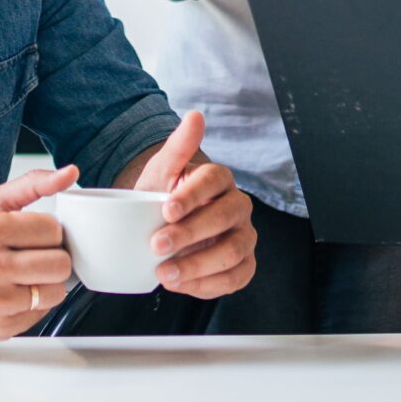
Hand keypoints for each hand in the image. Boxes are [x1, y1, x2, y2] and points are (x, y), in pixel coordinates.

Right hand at [0, 165, 76, 343]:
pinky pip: (41, 315)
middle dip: (52, 259)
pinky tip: (11, 295)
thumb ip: (32, 184)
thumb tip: (70, 173)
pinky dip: (33, 305)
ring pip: (56, 292)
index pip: (53, 230)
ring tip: (22, 278)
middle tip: (31, 258)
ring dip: (46, 285)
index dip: (48, 233)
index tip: (33, 236)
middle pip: (60, 263)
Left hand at [127, 112, 257, 298]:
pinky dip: (208, 285)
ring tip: (165, 273)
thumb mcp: (161, 173)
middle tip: (156, 245)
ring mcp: (244, 236)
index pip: (214, 180)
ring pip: (234, 250)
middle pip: (226, 216)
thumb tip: (195, 116)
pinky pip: (237, 277)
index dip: (192, 196)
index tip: (166, 210)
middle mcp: (238, 205)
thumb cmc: (161, 198)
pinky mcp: (243, 264)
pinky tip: (181, 284)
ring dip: (198, 265)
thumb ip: (177, 147)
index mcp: (219, 178)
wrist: (157, 230)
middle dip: (191, 233)